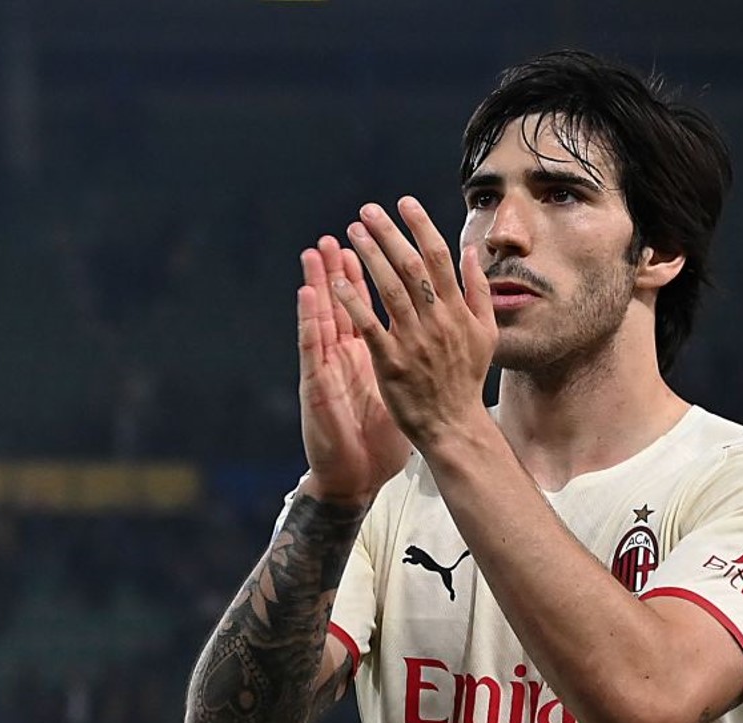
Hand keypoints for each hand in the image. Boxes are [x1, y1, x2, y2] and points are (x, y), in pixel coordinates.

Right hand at [297, 236, 411, 503]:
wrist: (360, 470)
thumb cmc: (387, 428)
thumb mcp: (403, 384)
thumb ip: (412, 352)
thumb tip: (435, 328)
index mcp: (371, 349)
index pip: (369, 303)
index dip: (370, 273)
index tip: (374, 241)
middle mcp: (347, 352)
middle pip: (342, 302)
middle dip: (343, 267)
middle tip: (339, 232)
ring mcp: (330, 365)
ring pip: (323, 315)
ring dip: (320, 280)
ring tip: (316, 250)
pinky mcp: (317, 383)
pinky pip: (313, 346)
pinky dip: (310, 318)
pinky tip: (307, 294)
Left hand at [330, 196, 496, 448]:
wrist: (453, 424)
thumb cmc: (467, 379)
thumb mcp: (486, 333)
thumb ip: (479, 291)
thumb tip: (472, 253)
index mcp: (458, 311)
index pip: (439, 257)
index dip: (420, 226)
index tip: (404, 202)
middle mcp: (437, 321)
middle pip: (411, 266)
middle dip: (389, 234)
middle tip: (368, 211)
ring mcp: (414, 341)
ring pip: (389, 289)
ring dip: (369, 257)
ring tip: (352, 233)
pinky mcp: (391, 362)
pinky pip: (370, 325)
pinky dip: (354, 302)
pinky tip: (338, 282)